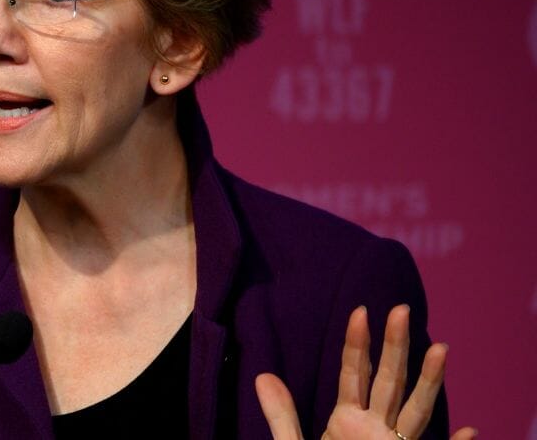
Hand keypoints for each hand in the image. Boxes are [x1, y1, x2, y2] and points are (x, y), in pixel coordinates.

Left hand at [255, 304, 474, 439]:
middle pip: (389, 382)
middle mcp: (376, 429)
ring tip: (440, 349)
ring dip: (429, 382)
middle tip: (399, 308)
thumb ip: (282, 415)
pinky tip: (473, 431)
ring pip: (415, 411)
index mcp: (348, 420)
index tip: (360, 311)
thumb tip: (262, 376)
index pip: (354, 374)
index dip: (357, 344)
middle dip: (395, 347)